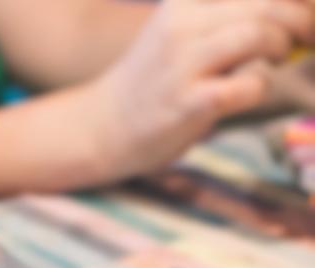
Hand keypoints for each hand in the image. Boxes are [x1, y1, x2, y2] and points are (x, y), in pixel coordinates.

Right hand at [88, 0, 314, 179]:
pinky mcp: (189, 102)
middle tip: (305, 39)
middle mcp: (180, 24)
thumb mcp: (184, 32)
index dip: (293, 2)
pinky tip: (241, 93)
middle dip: (302, 21)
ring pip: (260, 35)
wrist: (103, 125)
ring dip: (279, 49)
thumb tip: (301, 18)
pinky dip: (259, 87)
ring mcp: (181, 63)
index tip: (302, 16)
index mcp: (184, 2)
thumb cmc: (157, 78)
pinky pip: (251, 84)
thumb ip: (232, 18)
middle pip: (267, 5)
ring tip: (271, 61)